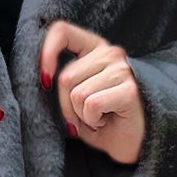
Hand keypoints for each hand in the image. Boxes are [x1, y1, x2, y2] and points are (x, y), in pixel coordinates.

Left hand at [39, 21, 145, 165]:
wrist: (132, 145)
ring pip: (77, 94)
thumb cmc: (103, 123)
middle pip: (65, 77)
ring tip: (97, 118)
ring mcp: (122, 70)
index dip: (46, 53)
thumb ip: (63, 83)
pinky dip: (92, 120)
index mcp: (95, 49)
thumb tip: (43, 78)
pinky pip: (91, 105)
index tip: (44, 80)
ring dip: (81, 116)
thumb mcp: (76, 98)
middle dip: (66, 106)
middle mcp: (111, 53)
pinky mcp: (129, 90)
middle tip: (83, 117)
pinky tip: (105, 121)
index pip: (62, 32)